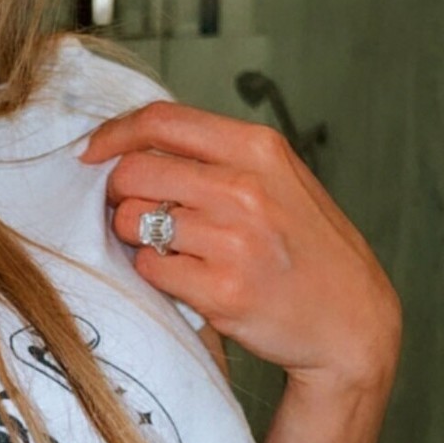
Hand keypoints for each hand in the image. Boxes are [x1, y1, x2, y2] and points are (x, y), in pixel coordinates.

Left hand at [81, 100, 402, 394]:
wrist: (351, 321)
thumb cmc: (308, 248)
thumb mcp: (278, 179)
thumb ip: (216, 156)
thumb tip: (134, 144)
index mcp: (258, 149)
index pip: (161, 121)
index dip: (113, 134)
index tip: (92, 152)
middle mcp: (245, 189)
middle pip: (134, 172)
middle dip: (119, 194)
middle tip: (136, 213)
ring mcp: (234, 242)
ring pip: (133, 222)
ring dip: (137, 237)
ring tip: (174, 249)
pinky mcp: (222, 292)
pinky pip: (149, 269)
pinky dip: (156, 274)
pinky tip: (188, 278)